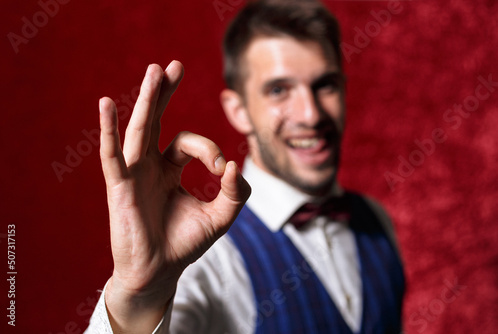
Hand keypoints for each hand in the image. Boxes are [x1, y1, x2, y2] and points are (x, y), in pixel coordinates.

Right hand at [98, 62, 250, 332]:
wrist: (160, 273)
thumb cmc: (185, 244)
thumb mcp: (220, 217)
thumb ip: (235, 193)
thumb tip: (235, 166)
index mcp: (170, 169)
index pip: (190, 143)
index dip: (210, 149)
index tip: (223, 170)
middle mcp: (150, 166)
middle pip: (157, 121)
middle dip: (166, 93)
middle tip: (175, 65)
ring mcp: (134, 174)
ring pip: (140, 130)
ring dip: (148, 100)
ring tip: (156, 71)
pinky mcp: (121, 187)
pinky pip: (113, 155)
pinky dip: (110, 131)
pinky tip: (107, 104)